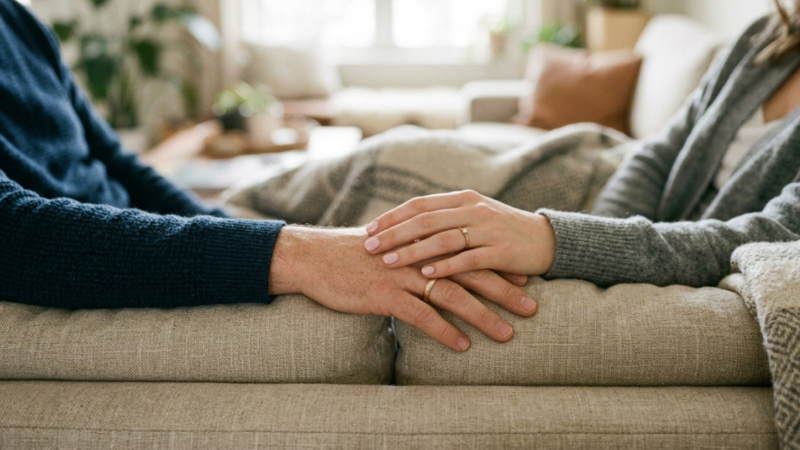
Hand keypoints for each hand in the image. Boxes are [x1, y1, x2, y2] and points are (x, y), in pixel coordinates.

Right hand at [269, 226, 537, 351]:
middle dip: (504, 290)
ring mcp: (403, 274)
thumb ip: (419, 250)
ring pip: (452, 295)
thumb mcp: (391, 245)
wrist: (316, 258)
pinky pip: (422, 315)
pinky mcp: (386, 294)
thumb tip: (441, 261)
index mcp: (423, 241)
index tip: (525, 278)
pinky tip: (462, 347)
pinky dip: (444, 331)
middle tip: (531, 307)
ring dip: (483, 316)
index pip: (469, 250)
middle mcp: (419, 255)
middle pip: (471, 271)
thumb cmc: (354, 255)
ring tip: (506, 334)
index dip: (498, 264)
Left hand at [363, 190, 557, 277]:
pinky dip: (445, 266)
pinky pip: (468, 258)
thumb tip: (407, 227)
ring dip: (413, 251)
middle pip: (425, 220)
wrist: (547, 241)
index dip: (392, 217)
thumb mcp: (474, 217)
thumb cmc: (504, 232)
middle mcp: (473, 209)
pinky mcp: (501, 251)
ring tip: (389, 262)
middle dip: (394, 234)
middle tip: (368, 247)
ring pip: (442, 238)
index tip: (369, 230)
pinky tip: (426, 275)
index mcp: (463, 198)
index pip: (419, 205)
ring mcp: (488, 229)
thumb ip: (445, 218)